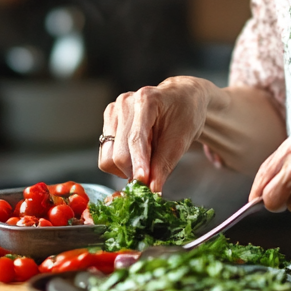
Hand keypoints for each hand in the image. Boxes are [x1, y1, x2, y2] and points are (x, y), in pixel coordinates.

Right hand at [99, 77, 213, 192]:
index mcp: (146, 100)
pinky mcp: (108, 122)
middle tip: (153, 173)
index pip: (136, 139)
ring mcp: (113, 111)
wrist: (181, 100)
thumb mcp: (181, 141)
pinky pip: (106, 155)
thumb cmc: (184, 115)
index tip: (142, 182)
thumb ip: (164, 165)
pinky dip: (122, 163)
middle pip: (118, 154)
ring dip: (127, 168)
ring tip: (147, 157)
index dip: (138, 164)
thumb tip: (152, 190)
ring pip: (108, 158)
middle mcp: (124, 103)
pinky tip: (138, 152)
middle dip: (134, 170)